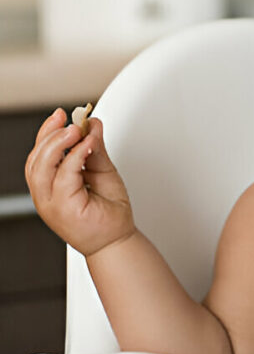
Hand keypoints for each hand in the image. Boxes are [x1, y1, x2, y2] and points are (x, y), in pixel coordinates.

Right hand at [25, 108, 134, 256]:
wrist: (117, 239)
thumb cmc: (108, 212)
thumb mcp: (102, 172)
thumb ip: (96, 149)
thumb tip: (93, 124)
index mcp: (51, 185)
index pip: (39, 155)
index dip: (46, 132)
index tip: (61, 114)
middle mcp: (46, 195)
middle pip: (36, 160)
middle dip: (50, 135)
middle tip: (71, 122)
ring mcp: (51, 203)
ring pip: (41, 169)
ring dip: (57, 145)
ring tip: (76, 130)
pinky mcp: (63, 209)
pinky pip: (63, 178)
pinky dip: (74, 158)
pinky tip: (87, 146)